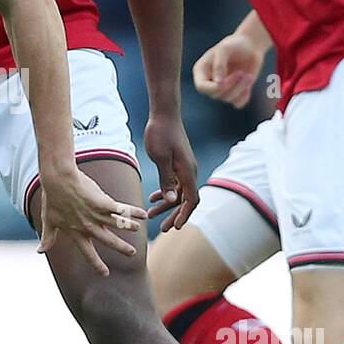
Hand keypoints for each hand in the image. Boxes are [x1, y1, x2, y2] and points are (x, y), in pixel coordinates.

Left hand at [36, 165, 145, 276]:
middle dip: (121, 248)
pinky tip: (143, 214)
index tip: (105, 274)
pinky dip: (133, 212)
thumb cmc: (52, 198)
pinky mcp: (103, 202)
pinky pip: (121, 209)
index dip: (96, 264)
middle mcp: (88, 226)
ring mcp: (96, 214)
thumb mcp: (48, 220)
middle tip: (132, 253)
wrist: (58, 179)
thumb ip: (48, 237)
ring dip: (128, 227)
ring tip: (138, 229)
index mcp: (76, 232)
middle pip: (108, 241)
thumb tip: (40, 251)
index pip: (88, 252)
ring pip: (117, 224)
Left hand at [144, 112, 199, 231]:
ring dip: (167, 205)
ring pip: (179, 193)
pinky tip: (153, 198)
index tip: (174, 226)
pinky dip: (166, 192)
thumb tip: (170, 201)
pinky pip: (175, 184)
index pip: (191, 199)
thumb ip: (166, 180)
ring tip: (151, 215)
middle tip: (163, 228)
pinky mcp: (178, 164)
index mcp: (187, 171)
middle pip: (186, 199)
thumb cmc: (160, 134)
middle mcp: (190, 171)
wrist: (164, 115)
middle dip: (175, 215)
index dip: (184, 214)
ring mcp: (184, 168)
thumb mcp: (160, 157)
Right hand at [193, 33, 263, 109]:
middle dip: (230, 86)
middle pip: (215, 95)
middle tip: (242, 73)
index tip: (225, 81)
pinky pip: (238, 103)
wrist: (250, 46)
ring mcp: (222, 89)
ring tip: (248, 75)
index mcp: (202, 71)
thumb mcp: (225, 49)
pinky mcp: (235, 93)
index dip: (213, 88)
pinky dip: (244, 96)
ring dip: (240, 88)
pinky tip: (248, 82)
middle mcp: (210, 82)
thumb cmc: (235, 44)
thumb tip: (217, 82)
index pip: (201, 87)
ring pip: (228, 99)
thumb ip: (219, 64)